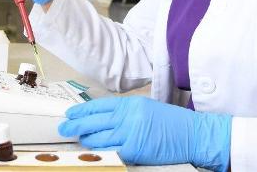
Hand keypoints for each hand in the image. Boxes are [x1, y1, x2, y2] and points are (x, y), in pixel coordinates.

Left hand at [58, 96, 230, 170]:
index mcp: (130, 103)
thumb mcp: (146, 109)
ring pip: (98, 138)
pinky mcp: (134, 150)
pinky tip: (91, 153)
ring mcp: (130, 133)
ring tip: (77, 140)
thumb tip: (104, 119)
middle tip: (63, 128)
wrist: (193, 134)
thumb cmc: (172, 123)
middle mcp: (127, 116)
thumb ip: (125, 112)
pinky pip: (110, 152)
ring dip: (85, 140)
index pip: (98, 106)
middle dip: (75, 125)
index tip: (69, 114)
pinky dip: (99, 153)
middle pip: (93, 121)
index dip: (81, 111)